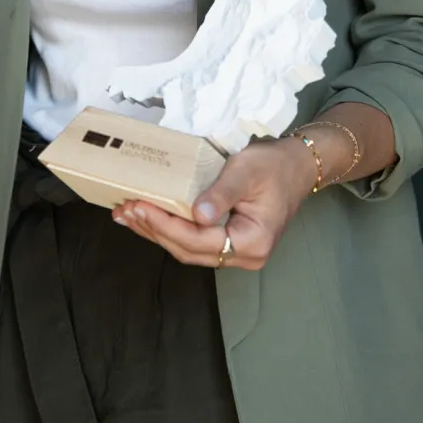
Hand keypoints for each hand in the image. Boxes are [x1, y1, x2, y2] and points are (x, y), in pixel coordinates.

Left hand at [114, 136, 318, 269]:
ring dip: (155, 232)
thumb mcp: (245, 173)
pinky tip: (146, 217)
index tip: (140, 205)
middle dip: (154, 230)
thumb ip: (221, 195)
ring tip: (126, 214)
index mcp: (252, 242)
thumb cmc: (273, 166)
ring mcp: (236, 252)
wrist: (297, 166)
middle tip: (125, 209)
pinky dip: (168, 229)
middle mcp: (245, 255)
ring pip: (187, 249)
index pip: (199, 241)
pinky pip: (193, 241)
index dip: (166, 225)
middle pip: (189, 250)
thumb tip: (198, 216)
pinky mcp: (227, 241)